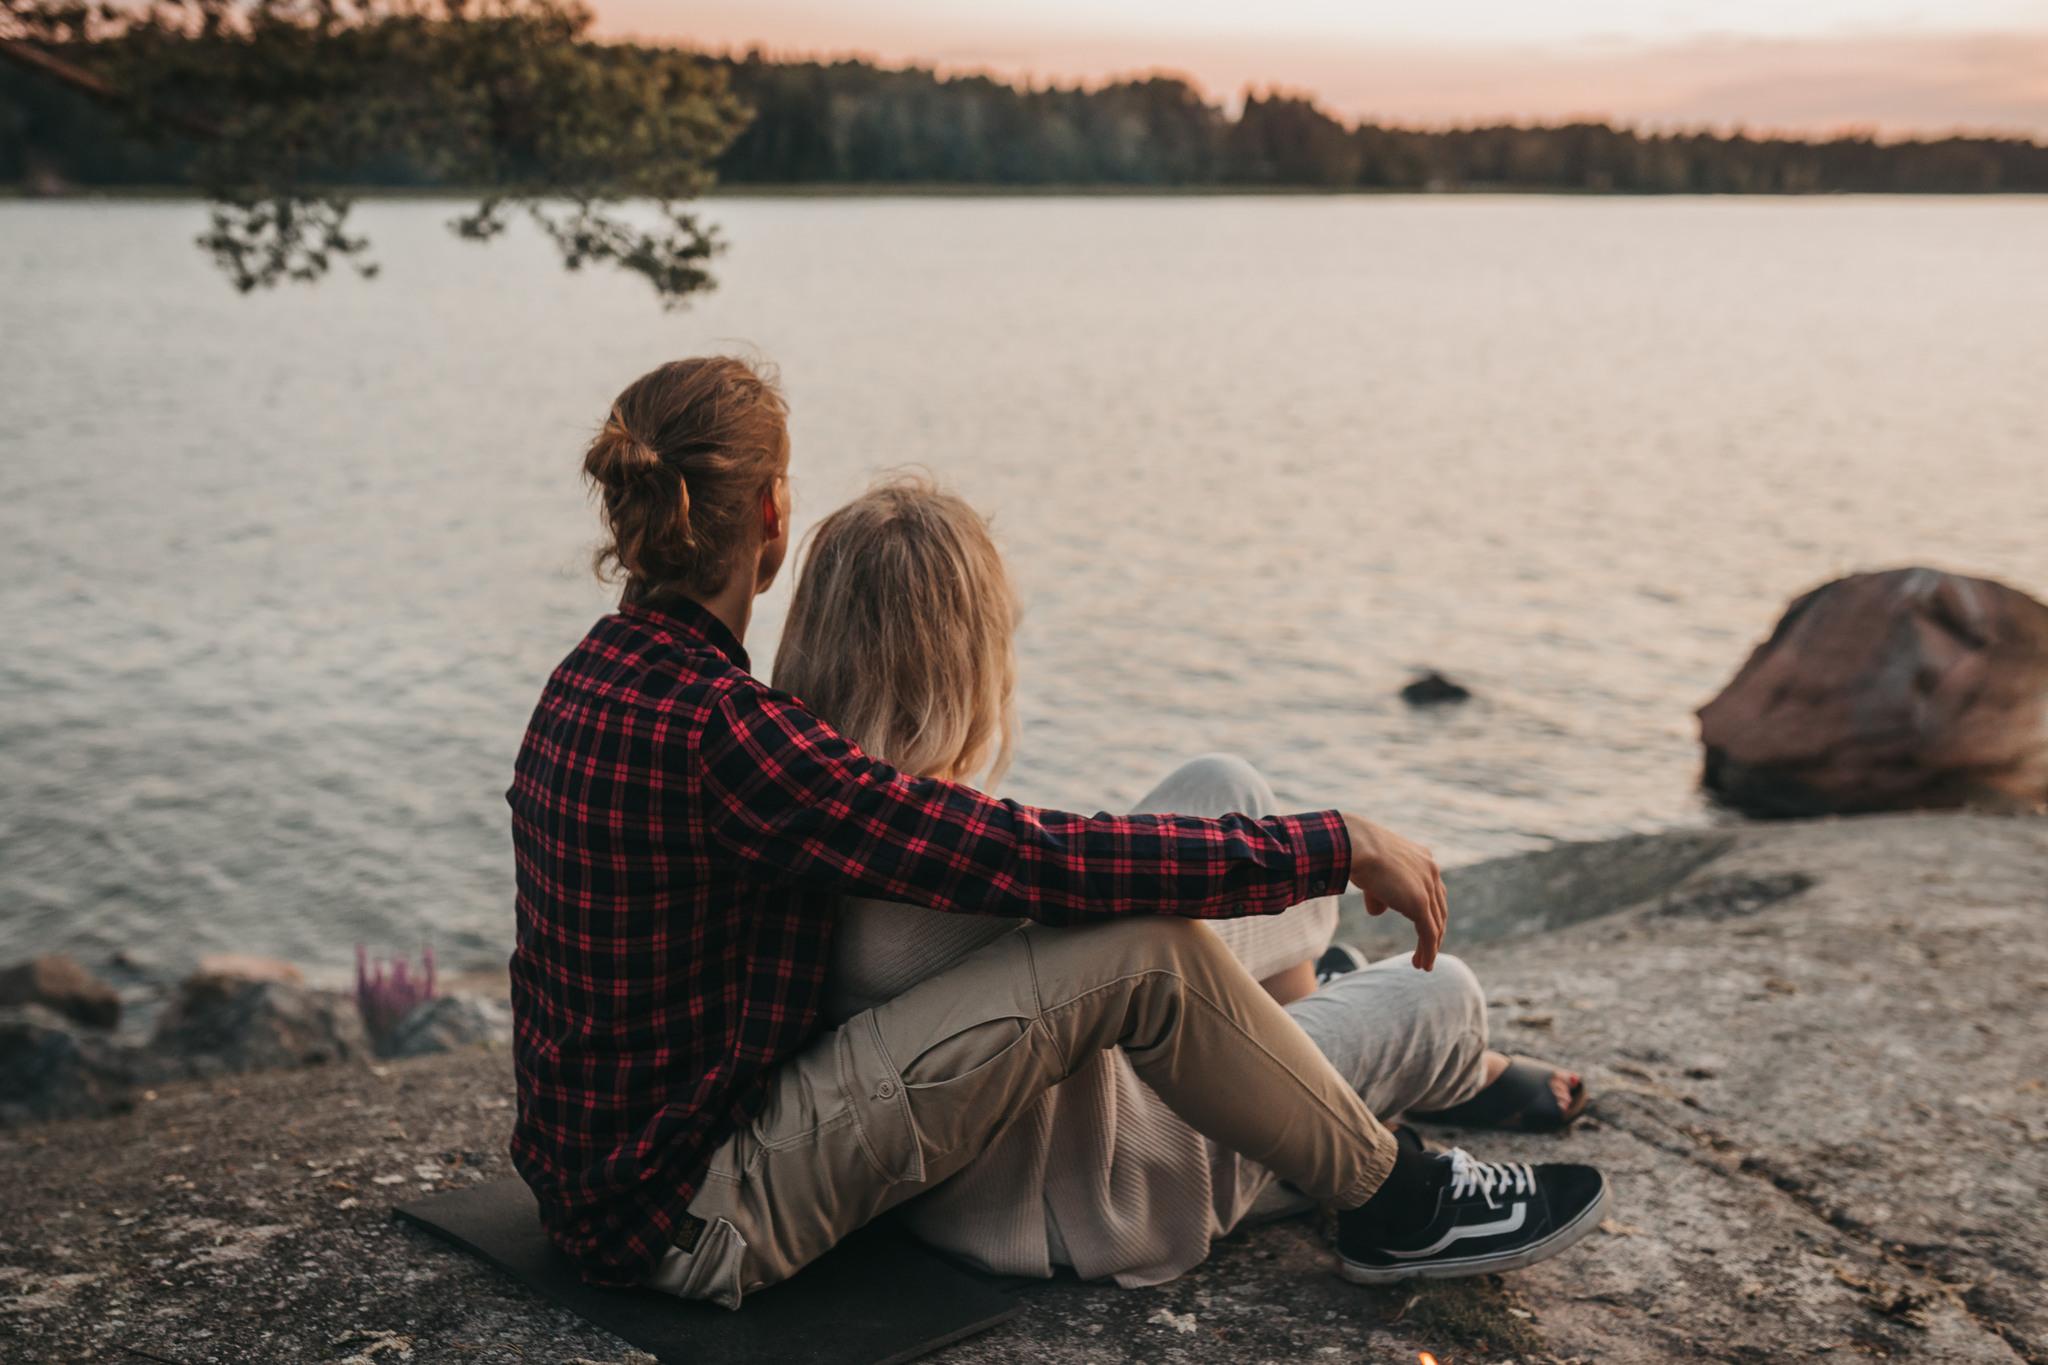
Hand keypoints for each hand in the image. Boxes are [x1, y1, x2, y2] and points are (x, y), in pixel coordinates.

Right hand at [1342, 814, 1446, 969]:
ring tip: (1423, 964)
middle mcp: (1431, 871)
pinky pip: (1428, 933)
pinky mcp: (1420, 903)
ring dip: (1431, 947)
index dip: (1430, 912)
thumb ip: (1379, 893)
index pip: (1433, 891)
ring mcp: (1427, 887)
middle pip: (1439, 909)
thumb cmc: (1356, 853)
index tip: (1426, 928)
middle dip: (1435, 932)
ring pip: (1436, 925)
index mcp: (1423, 859)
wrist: (1356, 845)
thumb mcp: (1371, 872)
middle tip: (1428, 949)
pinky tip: (1422, 964)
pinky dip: (1427, 951)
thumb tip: (1378, 911)